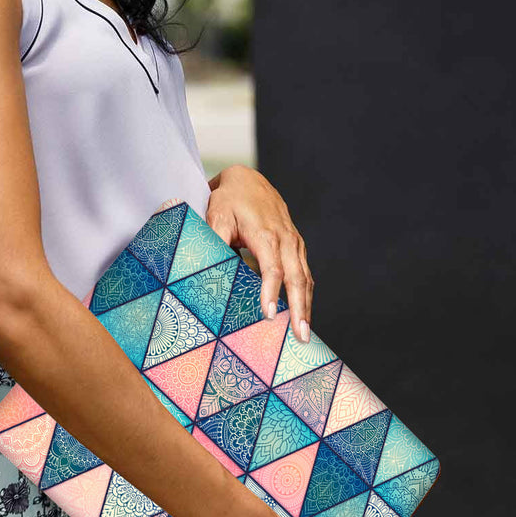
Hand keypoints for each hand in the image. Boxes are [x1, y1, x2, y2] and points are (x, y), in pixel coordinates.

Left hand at [205, 166, 314, 344]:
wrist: (248, 179)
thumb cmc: (230, 199)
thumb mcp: (217, 213)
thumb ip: (215, 239)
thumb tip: (210, 267)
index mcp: (266, 233)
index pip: (272, 268)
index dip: (271, 293)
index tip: (269, 316)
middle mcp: (285, 238)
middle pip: (297, 278)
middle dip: (299, 309)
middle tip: (301, 337)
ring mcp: (294, 241)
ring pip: (305, 277)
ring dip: (306, 306)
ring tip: (304, 333)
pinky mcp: (296, 244)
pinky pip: (305, 272)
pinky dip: (306, 293)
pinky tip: (303, 312)